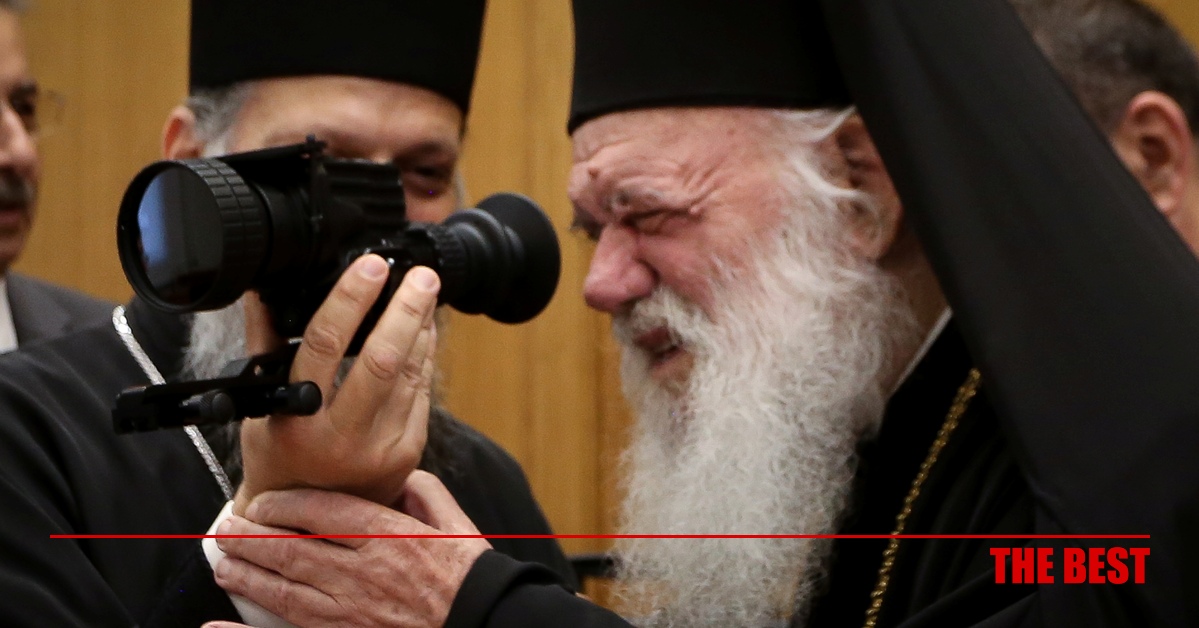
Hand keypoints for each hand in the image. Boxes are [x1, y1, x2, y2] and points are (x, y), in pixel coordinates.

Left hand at [215, 472, 491, 627]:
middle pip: (291, 549)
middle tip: (226, 527)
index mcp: (389, 537)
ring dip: (246, 575)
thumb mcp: (457, 524)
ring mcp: (351, 611)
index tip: (263, 500)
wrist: (484, 624)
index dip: (283, 503)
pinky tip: (219, 626)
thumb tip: (398, 477)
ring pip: (284, 591)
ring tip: (223, 562)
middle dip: (251, 537)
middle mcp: (363, 573)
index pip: (321, 510)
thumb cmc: (471, 578)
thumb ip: (425, 492)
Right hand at [234, 255, 438, 514]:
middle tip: (421, 275)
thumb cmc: (279, 456)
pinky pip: (421, 392)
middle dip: (407, 309)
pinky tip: (425, 330)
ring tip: (424, 291)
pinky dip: (424, 356)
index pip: (326, 344)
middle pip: (382, 359)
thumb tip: (263, 292)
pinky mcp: (407, 452)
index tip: (371, 265)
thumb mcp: (260, 406)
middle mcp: (341, 436)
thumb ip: (265, 347)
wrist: (308, 521)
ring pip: (409, 373)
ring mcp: (380, 447)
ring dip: (421, 327)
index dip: (351, 299)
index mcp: (298, 418)